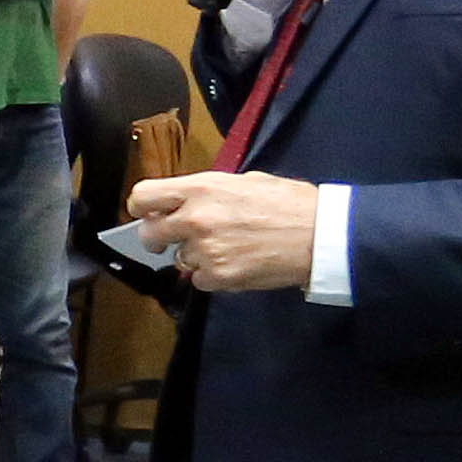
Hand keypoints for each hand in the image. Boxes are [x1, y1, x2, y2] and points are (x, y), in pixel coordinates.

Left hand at [121, 169, 323, 294]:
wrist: (320, 235)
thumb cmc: (289, 203)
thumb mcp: (245, 181)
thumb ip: (208, 193)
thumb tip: (187, 203)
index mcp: (201, 188)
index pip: (144, 196)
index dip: (140, 207)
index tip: (146, 214)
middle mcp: (195, 218)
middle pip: (150, 234)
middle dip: (159, 238)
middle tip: (175, 239)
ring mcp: (205, 250)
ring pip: (179, 259)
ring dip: (195, 257)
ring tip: (228, 248)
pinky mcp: (218, 276)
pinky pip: (199, 280)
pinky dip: (213, 276)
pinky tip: (236, 264)